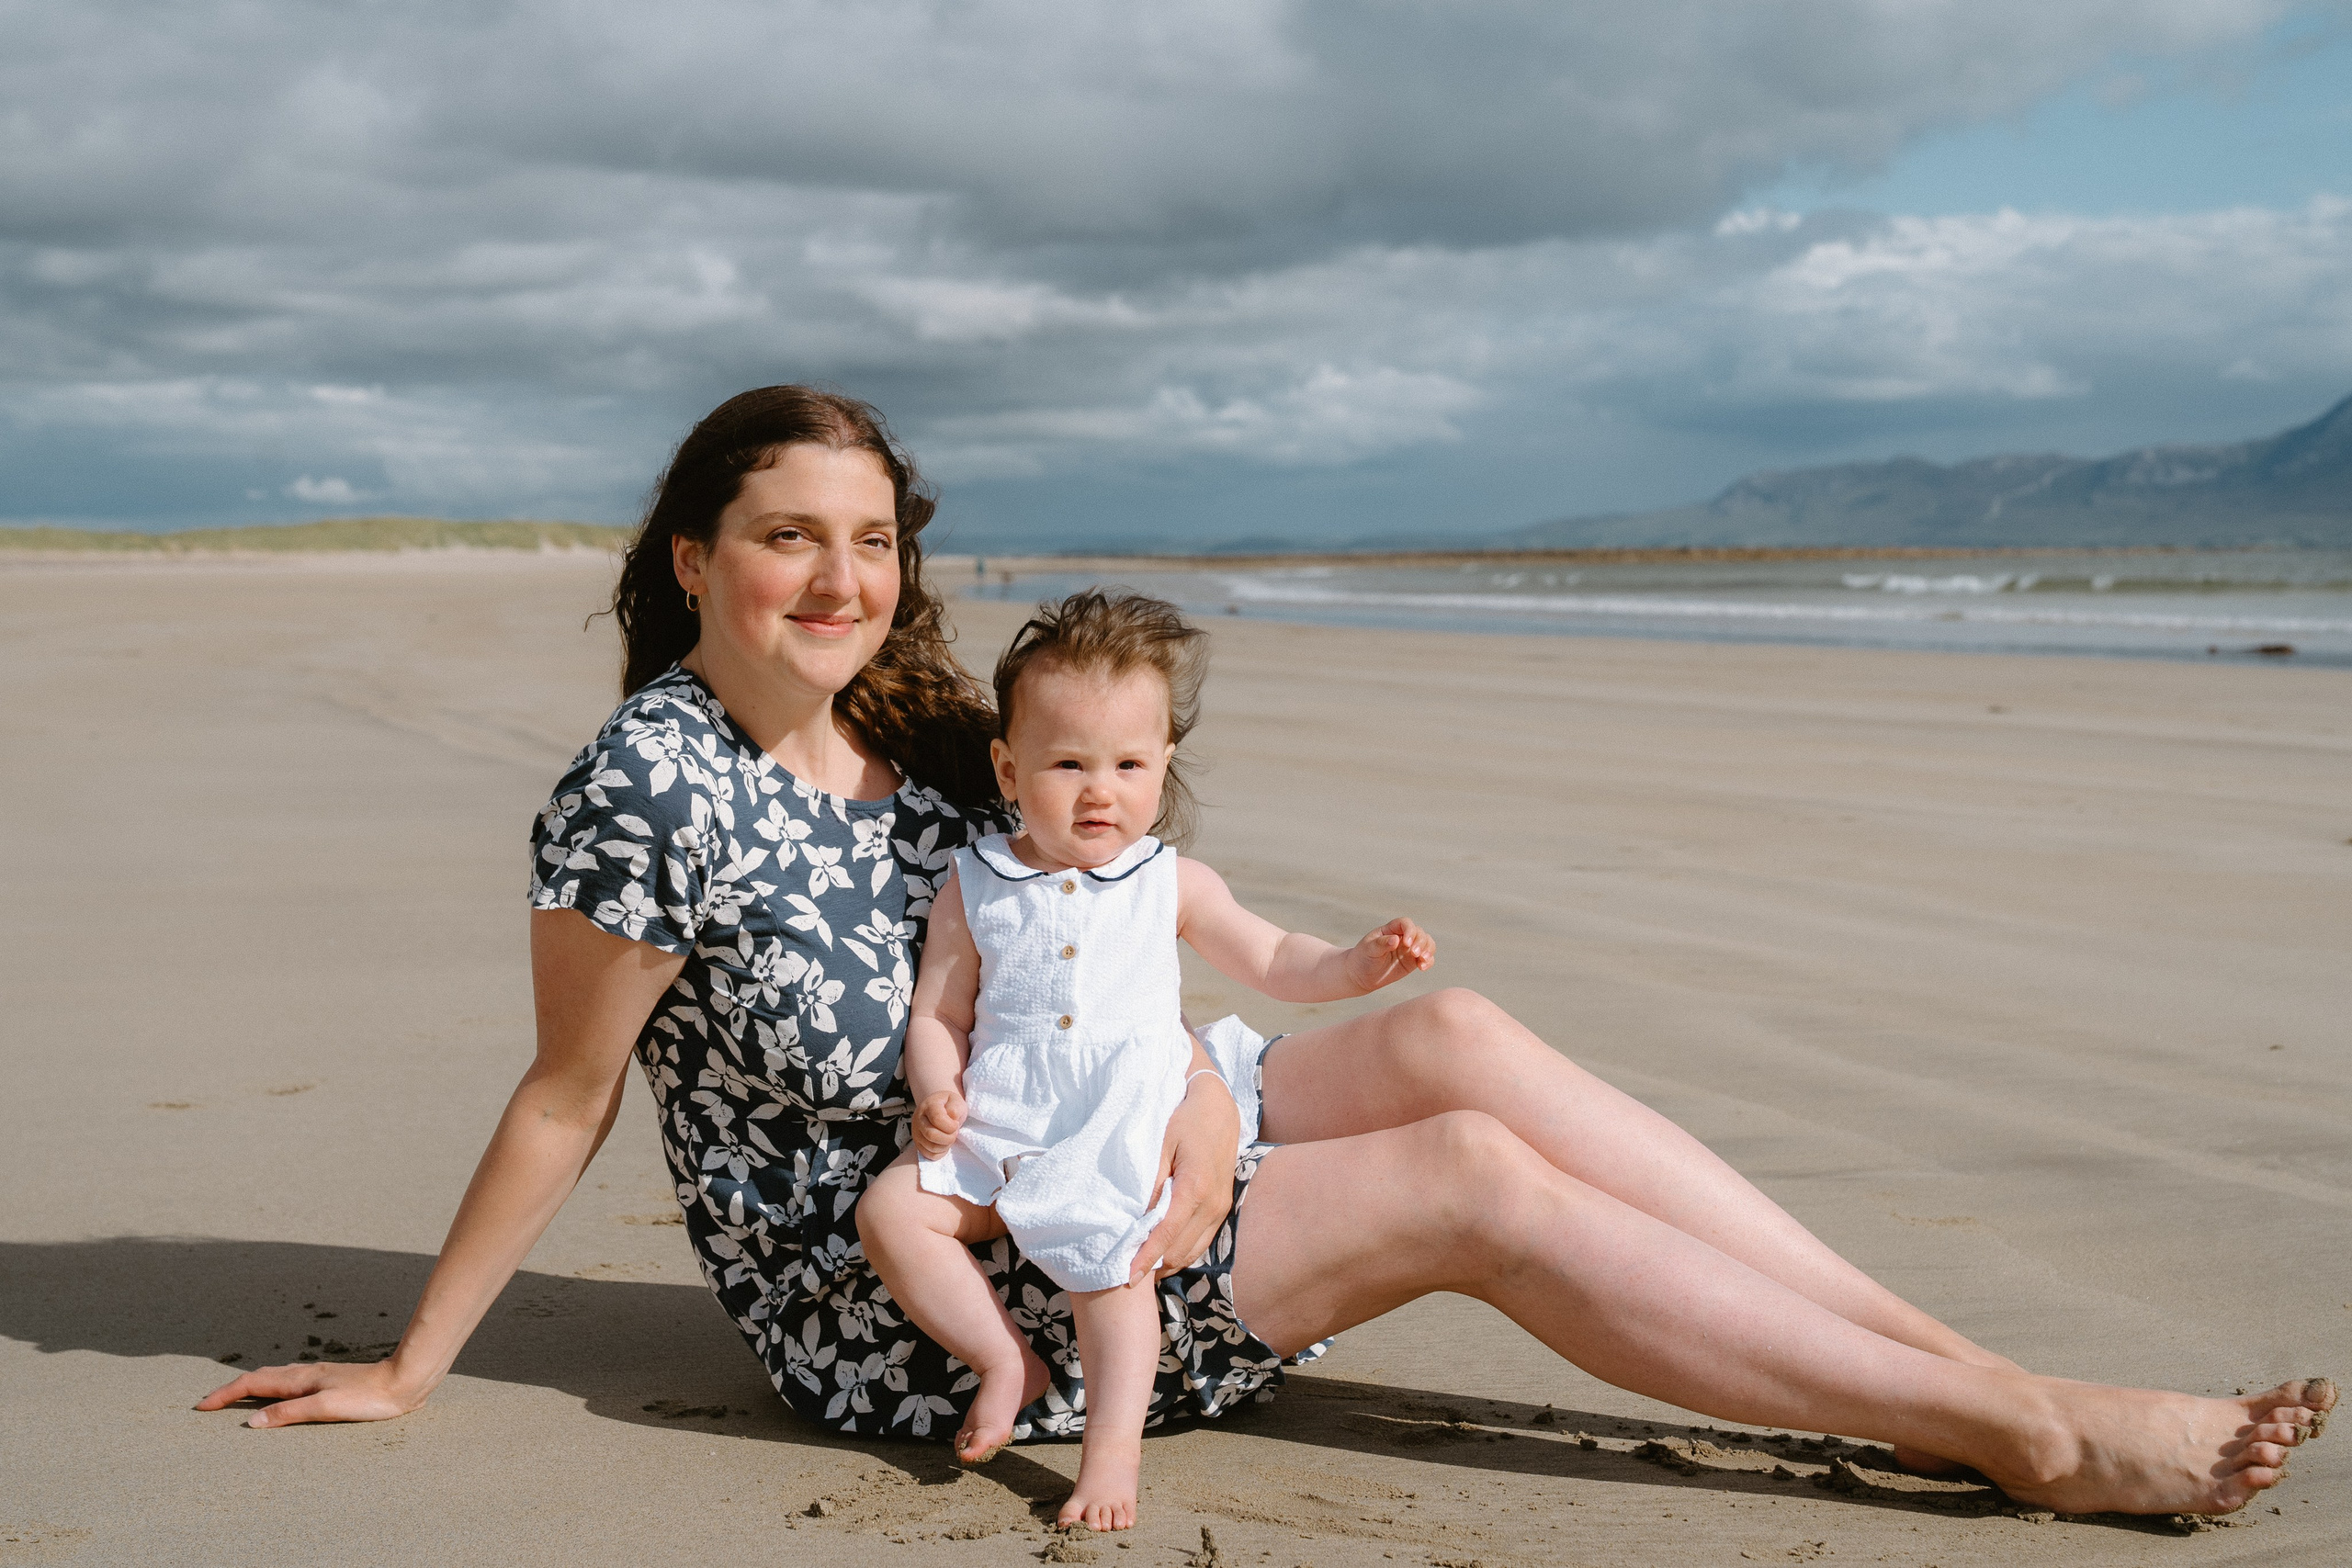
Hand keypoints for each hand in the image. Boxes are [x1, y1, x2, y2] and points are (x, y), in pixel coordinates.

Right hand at [194, 1357, 429, 1428]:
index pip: (252, 1384)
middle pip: (259, 1378)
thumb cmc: (368, 1398)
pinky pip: (290, 1383)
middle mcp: (305, 1374)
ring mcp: (318, 1377)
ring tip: (235, 1398)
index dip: (225, 1395)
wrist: (405, 1381)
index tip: (201, 1407)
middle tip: (208, 1404)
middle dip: (231, 1390)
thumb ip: (289, 1413)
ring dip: (251, 1387)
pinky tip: (280, 1395)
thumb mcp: (325, 1408)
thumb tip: (251, 1421)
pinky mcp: (331, 1383)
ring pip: (274, 1378)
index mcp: (300, 1380)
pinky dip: (272, 1388)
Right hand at [912, 1089, 965, 1159]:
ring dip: (946, 1145)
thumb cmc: (949, 1105)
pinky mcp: (918, 1143)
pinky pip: (929, 1155)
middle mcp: (918, 1118)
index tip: (956, 1124)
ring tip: (950, 1137)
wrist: (939, 1107)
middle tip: (955, 1133)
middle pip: (931, 1135)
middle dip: (949, 1137)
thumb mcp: (956, 1101)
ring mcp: (916, 1132)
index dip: (950, 1125)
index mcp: (929, 1105)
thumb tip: (952, 1120)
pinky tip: (944, 1144)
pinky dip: (940, 1153)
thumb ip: (955, 1109)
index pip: (937, 1118)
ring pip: (931, 1147)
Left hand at [1131, 1070, 1239, 1283]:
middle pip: (1181, 1250)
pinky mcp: (1223, 1207)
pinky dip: (1181, 1251)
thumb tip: (1135, 1216)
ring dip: (1168, 1262)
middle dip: (1155, 1267)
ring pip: (1193, 1250)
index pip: (1167, 1234)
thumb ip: (1150, 1180)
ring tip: (1142, 1269)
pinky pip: (1202, 1240)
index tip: (1128, 1277)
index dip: (1147, 1259)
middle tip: (1126, 1276)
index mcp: (1195, 1187)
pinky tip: (1162, 1253)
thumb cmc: (1183, 1120)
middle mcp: (1213, 1203)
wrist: (1218, 1107)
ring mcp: (1221, 1207)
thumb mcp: (1159, 1143)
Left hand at [1346, 916, 1434, 992]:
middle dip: (1421, 942)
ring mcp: (1409, 949)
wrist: (1361, 975)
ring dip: (1428, 950)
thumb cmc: (1363, 957)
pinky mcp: (1413, 961)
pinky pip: (1427, 958)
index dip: (1410, 930)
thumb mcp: (1369, 949)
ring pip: (1427, 943)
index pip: (1405, 923)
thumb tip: (1395, 940)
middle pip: (1419, 933)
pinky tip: (1422, 968)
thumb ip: (1382, 943)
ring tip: (1422, 960)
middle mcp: (1403, 937)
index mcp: (1391, 929)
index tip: (1406, 943)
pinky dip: (1429, 961)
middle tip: (1415, 954)